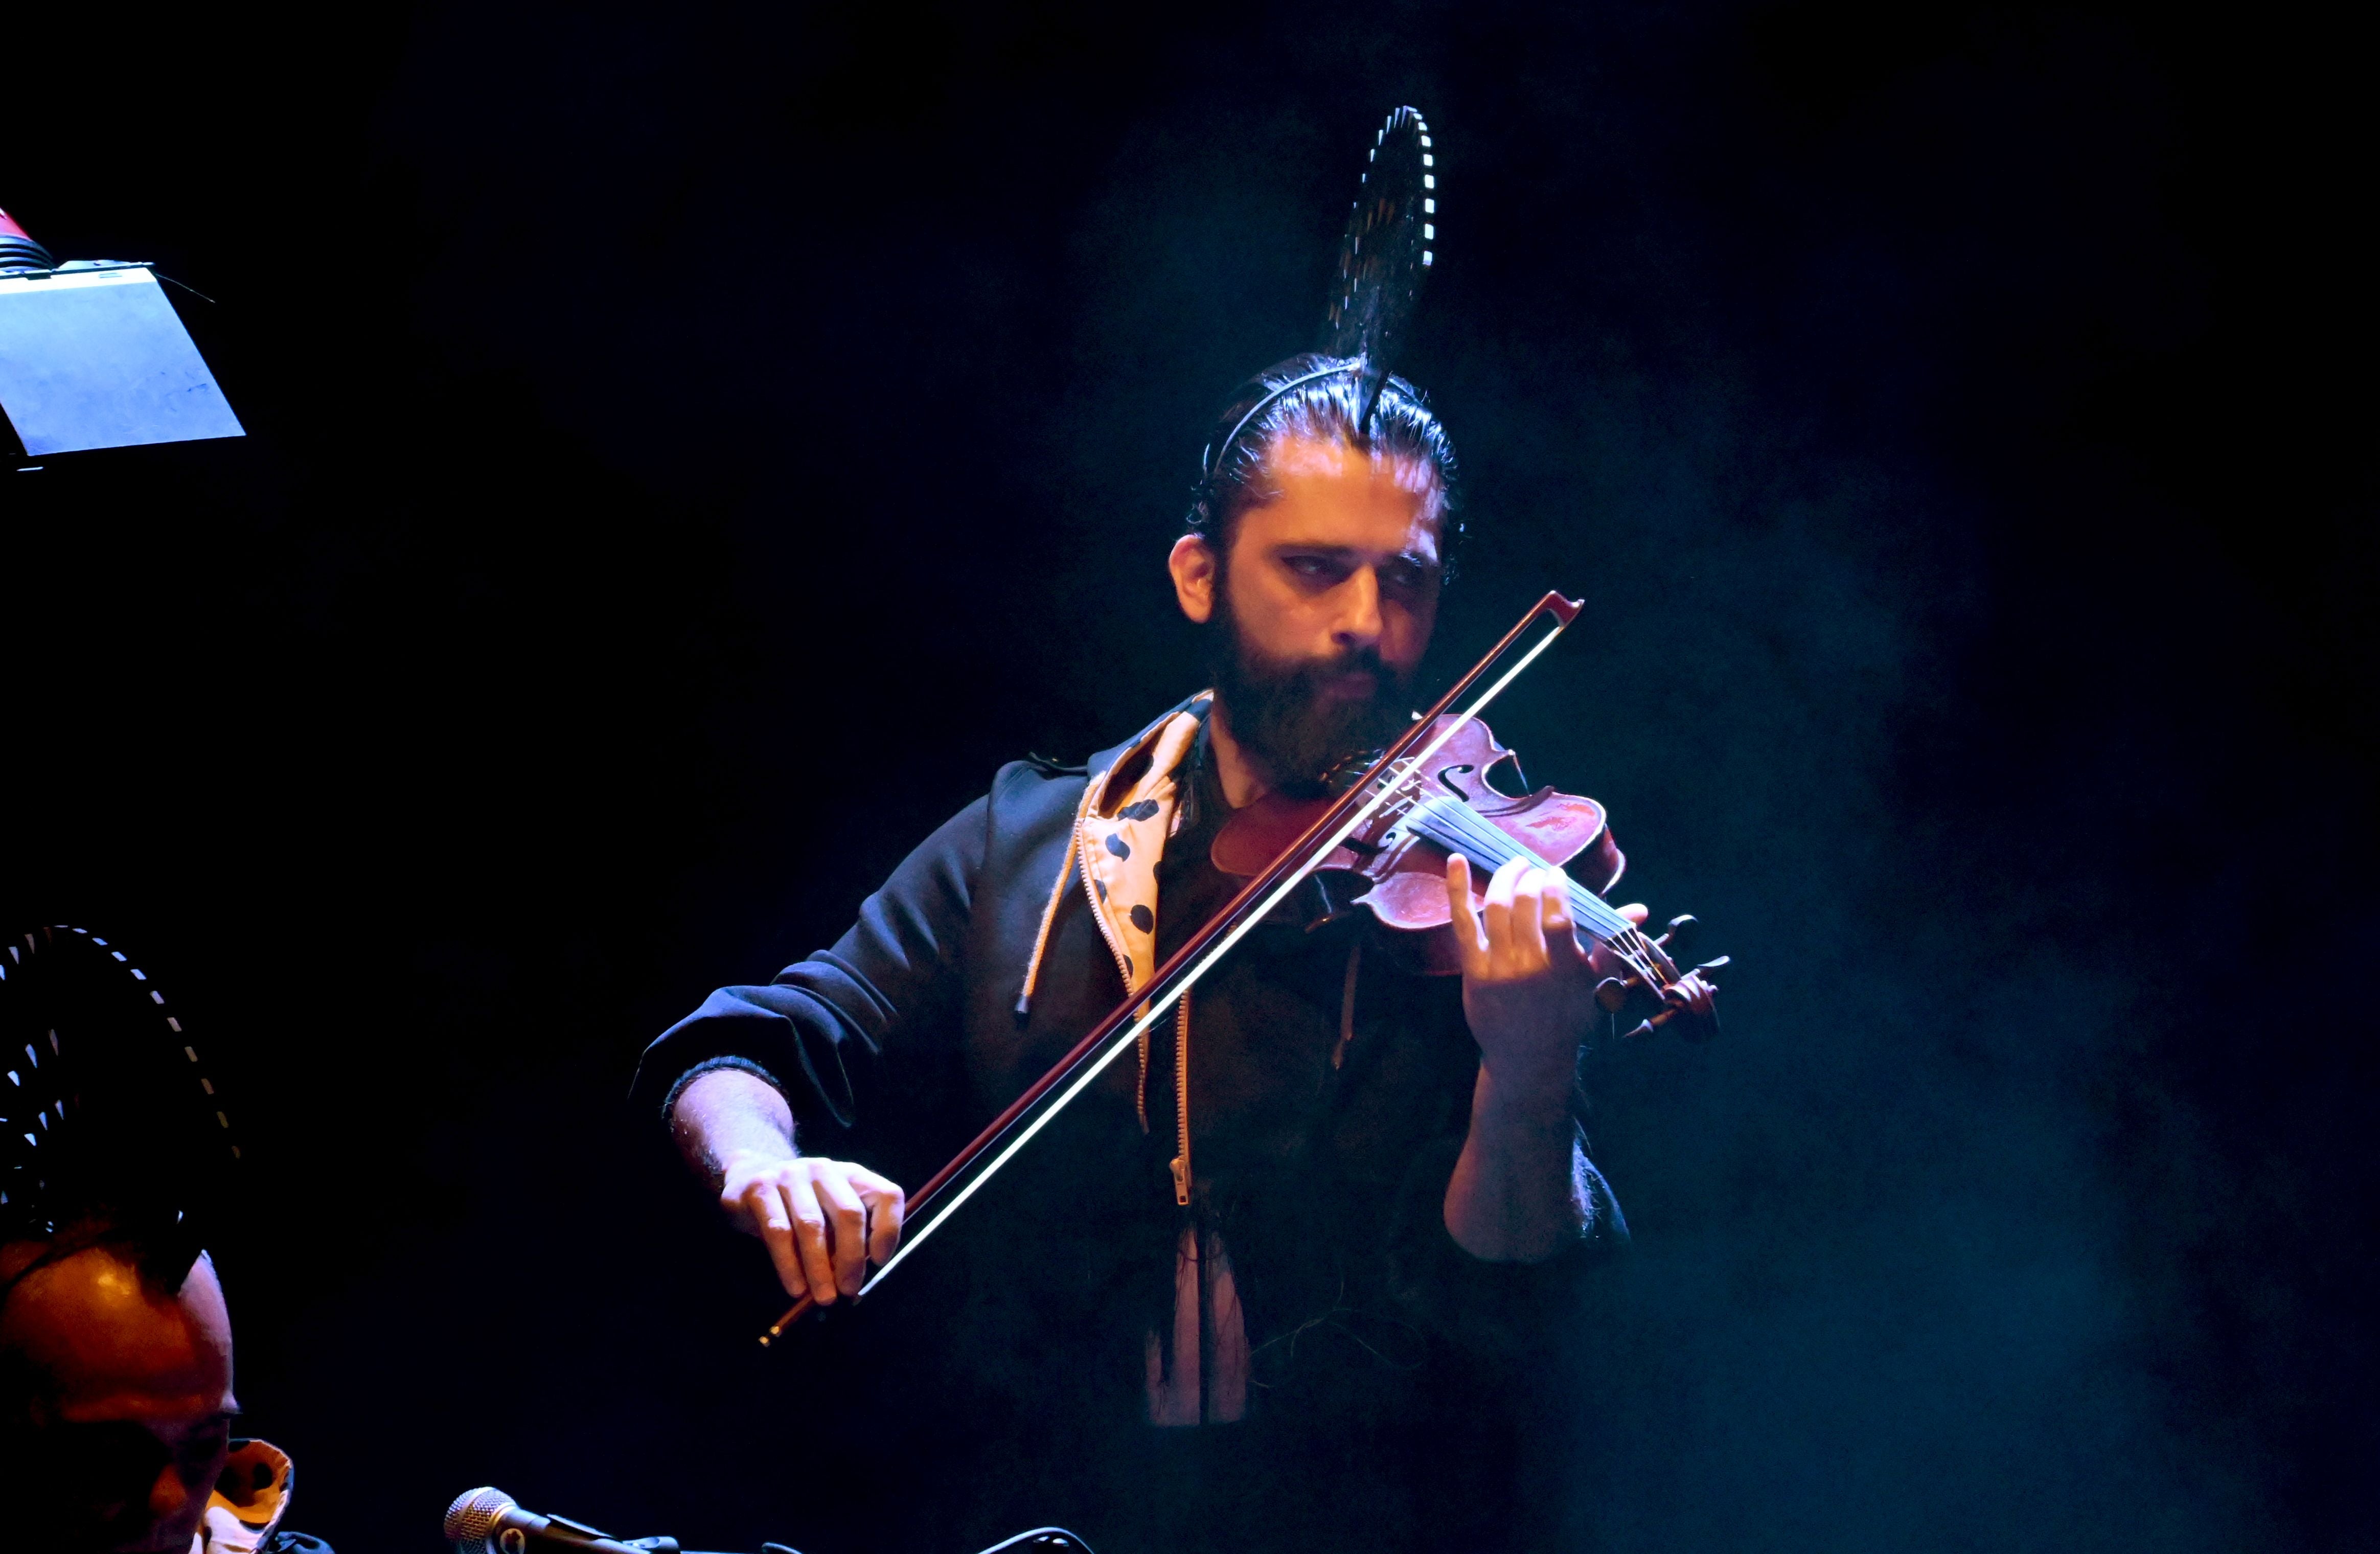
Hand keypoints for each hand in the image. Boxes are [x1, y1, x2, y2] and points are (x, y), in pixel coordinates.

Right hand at [718, 1150, 904, 1304]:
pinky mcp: (760, 1189)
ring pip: (812, 1226)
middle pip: (849, 1213)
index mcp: (851, 1175)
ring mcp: (790, 1175)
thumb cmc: (799, 1206)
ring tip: (824, 1297)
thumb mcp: (828, 1214)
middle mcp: (824, 1170)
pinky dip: (789, 1265)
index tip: (879, 1262)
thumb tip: (855, 1283)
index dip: (888, 1230)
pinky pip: (778, 1232)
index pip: (886, 1195)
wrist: (747, 1175)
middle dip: (852, 1258)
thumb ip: (845, 1239)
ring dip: (820, 1268)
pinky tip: (796, 1288)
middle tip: (848, 1290)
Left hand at [1444, 854, 1649, 1111]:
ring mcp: (1498, 969)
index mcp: (1565, 971)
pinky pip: (1463, 922)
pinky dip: (1457, 888)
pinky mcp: (1473, 970)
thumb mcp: (1598, 986)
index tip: (1557, 874)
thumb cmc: (1568, 1018)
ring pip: (1496, 908)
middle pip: (1525, 906)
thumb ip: (1613, 944)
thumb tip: (1639, 909)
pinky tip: (1457, 860)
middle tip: (1537, 871)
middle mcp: (1530, 968)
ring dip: (1505, 877)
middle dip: (1532, 878)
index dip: (1557, 889)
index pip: (1559, 920)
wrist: (1528, 1059)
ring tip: (1515, 865)